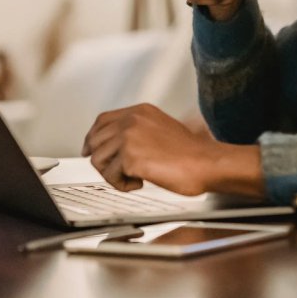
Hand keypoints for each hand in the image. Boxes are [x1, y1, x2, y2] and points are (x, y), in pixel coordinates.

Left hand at [80, 103, 264, 197]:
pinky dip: (123, 185)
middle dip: (103, 160)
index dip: (93, 138)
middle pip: (95, 141)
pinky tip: (140, 183)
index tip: (90, 149)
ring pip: (99, 160)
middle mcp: (131, 120)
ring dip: (113, 175)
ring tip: (134, 178)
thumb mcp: (161, 129)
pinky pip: (111, 177)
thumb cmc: (191, 154)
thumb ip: (138, 131)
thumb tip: (116, 145)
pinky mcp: (130, 158)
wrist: (206, 164)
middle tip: (117, 172)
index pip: (102, 121)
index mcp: (140, 112)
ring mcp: (129, 138)